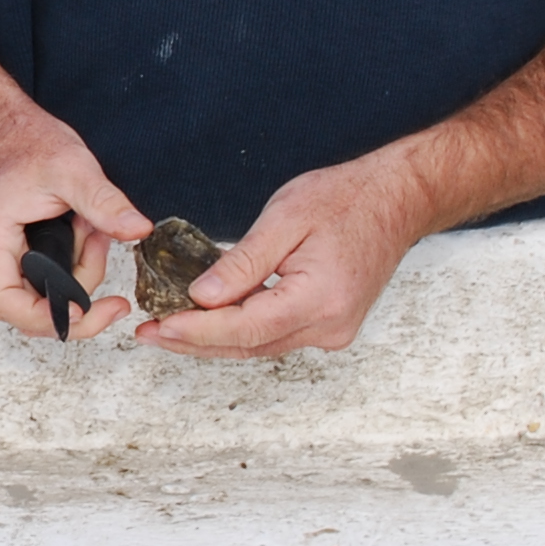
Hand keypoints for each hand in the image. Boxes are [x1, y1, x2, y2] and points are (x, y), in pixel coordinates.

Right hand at [0, 99, 150, 339]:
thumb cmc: (18, 141)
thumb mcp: (70, 167)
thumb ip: (103, 202)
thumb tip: (137, 229)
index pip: (9, 307)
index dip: (53, 318)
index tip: (95, 308)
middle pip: (30, 309)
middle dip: (77, 287)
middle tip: (99, 243)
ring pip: (40, 296)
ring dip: (76, 272)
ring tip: (91, 230)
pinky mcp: (10, 256)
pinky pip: (42, 279)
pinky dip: (69, 263)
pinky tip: (81, 233)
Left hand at [134, 153, 427, 359]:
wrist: (396, 200)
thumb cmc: (346, 200)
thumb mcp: (286, 218)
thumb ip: (243, 262)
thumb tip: (202, 298)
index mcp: (319, 300)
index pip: (245, 328)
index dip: (196, 331)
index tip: (158, 327)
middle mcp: (329, 327)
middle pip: (248, 345)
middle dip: (194, 342)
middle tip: (148, 334)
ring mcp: (332, 331)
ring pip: (259, 345)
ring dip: (213, 339)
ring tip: (166, 329)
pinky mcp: (329, 326)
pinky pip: (274, 335)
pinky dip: (240, 331)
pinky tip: (209, 320)